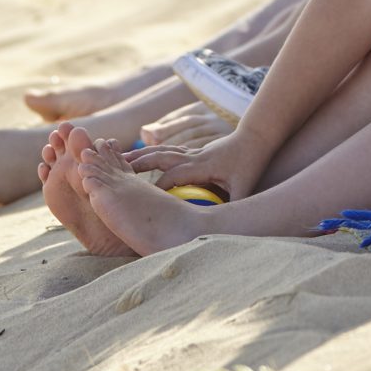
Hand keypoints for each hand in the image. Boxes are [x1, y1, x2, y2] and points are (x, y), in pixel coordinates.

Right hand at [129, 129, 269, 200]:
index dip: (157, 188)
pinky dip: (152, 154)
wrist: (255, 139)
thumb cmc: (249, 165)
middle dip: (139, 164)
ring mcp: (192, 152)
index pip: (172, 177)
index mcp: (201, 166)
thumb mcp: (244, 189)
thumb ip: (234, 208)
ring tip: (120, 160)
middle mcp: (193, 156)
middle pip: (160, 158)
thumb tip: (225, 231)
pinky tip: (140, 159)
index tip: (142, 200)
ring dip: (141, 155)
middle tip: (116, 171)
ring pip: (161, 151)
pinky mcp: (193, 152)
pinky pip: (168, 151)